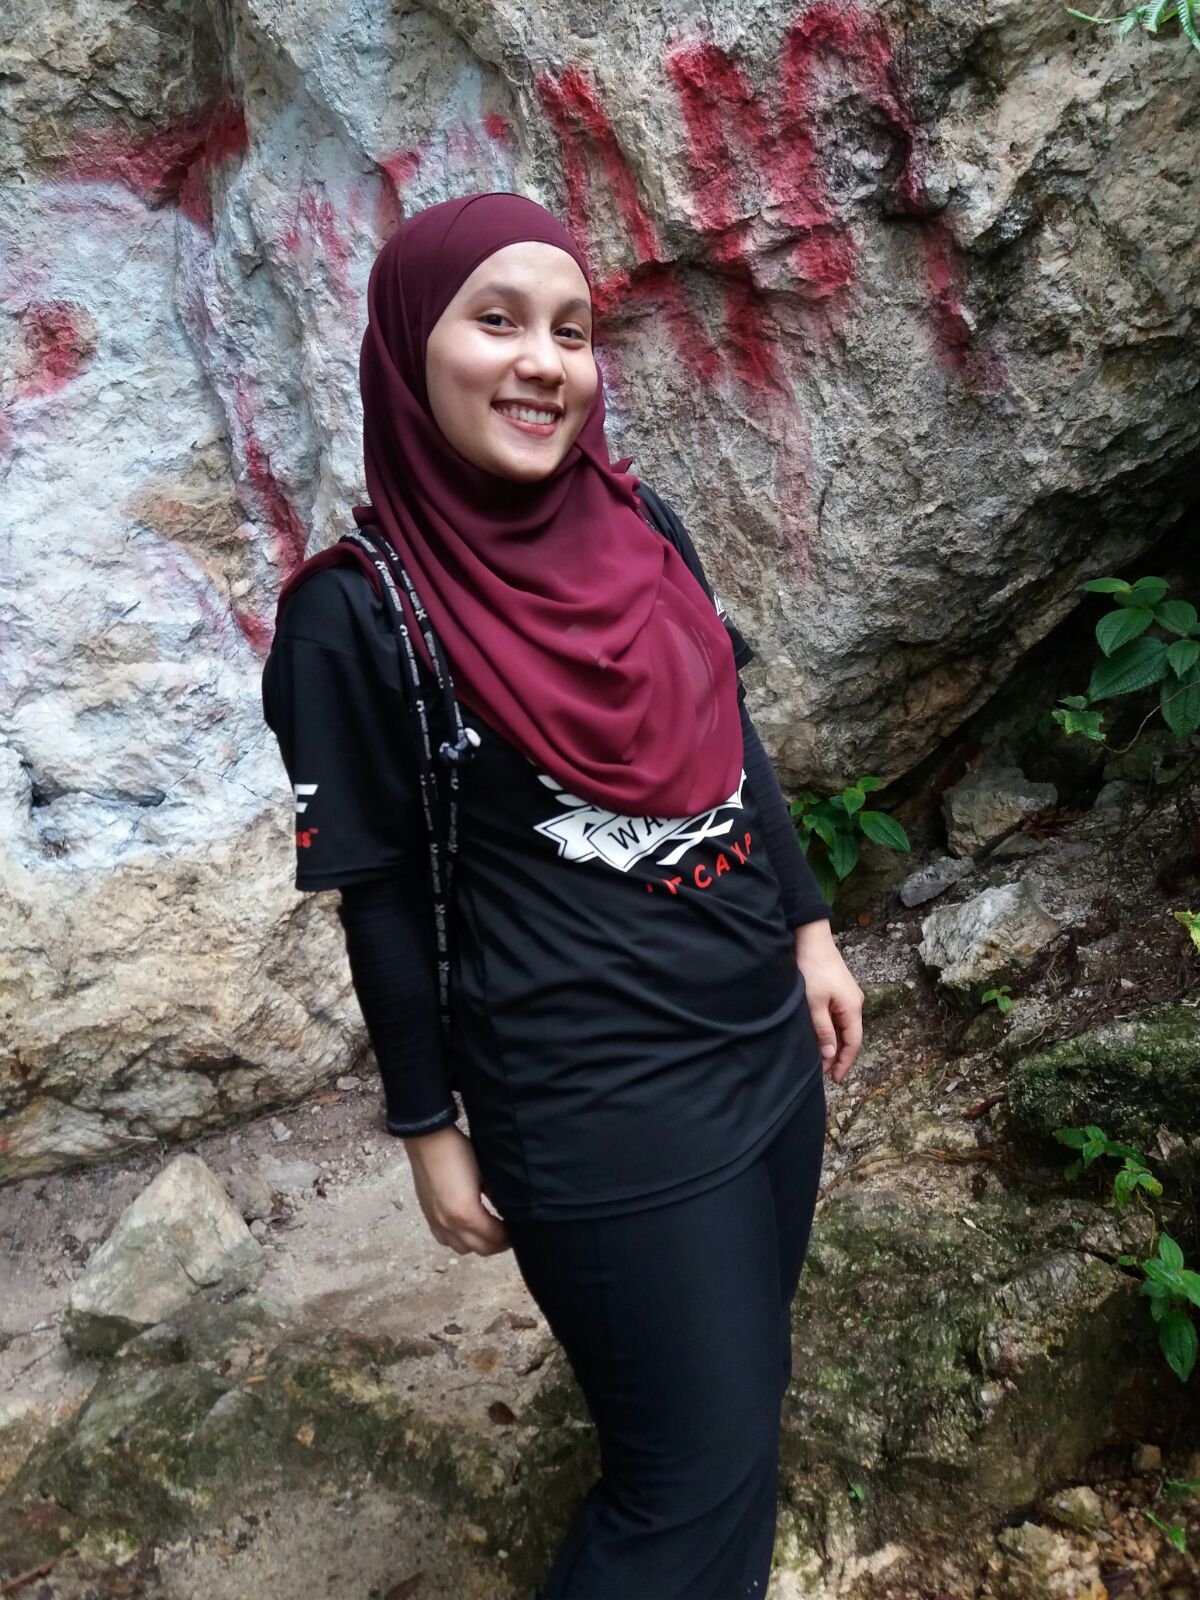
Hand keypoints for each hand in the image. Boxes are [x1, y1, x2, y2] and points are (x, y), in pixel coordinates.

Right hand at [403, 1124, 511, 1255]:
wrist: (428, 1140)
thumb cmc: (457, 1151)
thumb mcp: (484, 1172)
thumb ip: (496, 1195)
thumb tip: (506, 1209)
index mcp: (466, 1214)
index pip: (495, 1238)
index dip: (509, 1237)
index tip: (518, 1230)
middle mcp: (450, 1225)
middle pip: (480, 1249)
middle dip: (497, 1244)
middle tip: (508, 1233)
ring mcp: (437, 1223)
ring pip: (462, 1248)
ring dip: (478, 1244)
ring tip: (489, 1231)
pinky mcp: (428, 1217)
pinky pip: (445, 1240)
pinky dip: (459, 1240)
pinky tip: (466, 1228)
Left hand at [793, 919, 862, 1085]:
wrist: (811, 938)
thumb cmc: (813, 969)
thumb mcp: (814, 1003)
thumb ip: (823, 1030)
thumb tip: (830, 1055)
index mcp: (852, 1008)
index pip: (853, 1043)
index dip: (844, 1062)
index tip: (834, 1078)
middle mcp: (854, 1003)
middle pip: (849, 1036)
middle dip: (837, 1055)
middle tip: (822, 1072)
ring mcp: (847, 996)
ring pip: (843, 1027)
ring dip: (832, 1042)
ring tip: (819, 1057)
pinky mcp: (838, 990)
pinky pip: (837, 1016)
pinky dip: (830, 1029)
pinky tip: (819, 1035)